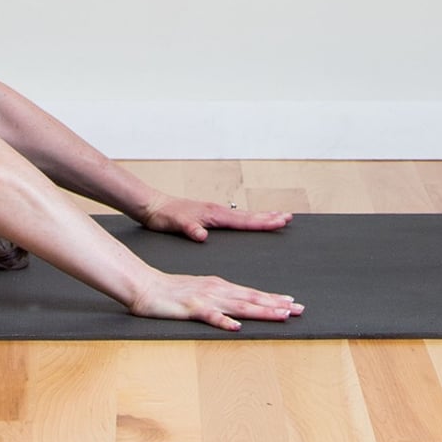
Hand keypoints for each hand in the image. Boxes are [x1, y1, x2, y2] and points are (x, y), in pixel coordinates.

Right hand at [127, 271, 304, 329]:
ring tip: (280, 315)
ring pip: (237, 306)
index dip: (273, 300)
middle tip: (299, 310)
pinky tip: (235, 327)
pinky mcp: (190, 307)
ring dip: (260, 311)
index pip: (251, 294)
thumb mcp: (199, 293)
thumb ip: (218, 300)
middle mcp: (216, 289)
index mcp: (219, 286)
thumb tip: (237, 312)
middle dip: (276, 305)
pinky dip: (223, 321)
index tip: (293, 304)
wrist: (144, 285)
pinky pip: (209, 316)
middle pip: (251, 298)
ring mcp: (204, 298)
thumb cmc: (171, 292)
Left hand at [136, 193, 293, 242]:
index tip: (280, 221)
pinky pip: (235, 219)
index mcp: (213, 214)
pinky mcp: (209, 216)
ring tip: (277, 217)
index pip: (243, 220)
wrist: (153, 206)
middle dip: (269, 217)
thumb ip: (190, 229)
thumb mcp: (176, 224)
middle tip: (288, 217)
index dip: (263, 222)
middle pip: (249, 216)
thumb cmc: (164, 216)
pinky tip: (250, 223)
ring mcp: (214, 213)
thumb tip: (202, 235)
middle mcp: (217, 212)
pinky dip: (248, 220)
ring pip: (243, 216)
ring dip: (261, 217)